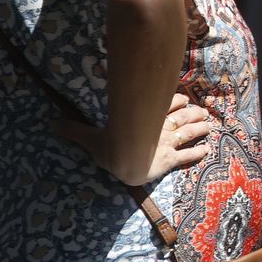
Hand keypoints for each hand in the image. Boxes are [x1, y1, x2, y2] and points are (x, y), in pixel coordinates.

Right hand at [54, 92, 212, 183]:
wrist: (125, 162)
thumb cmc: (110, 148)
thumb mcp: (92, 137)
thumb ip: (75, 130)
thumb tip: (52, 123)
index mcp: (146, 120)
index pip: (166, 105)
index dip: (177, 102)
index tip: (184, 99)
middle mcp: (161, 129)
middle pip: (183, 116)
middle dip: (195, 114)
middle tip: (204, 112)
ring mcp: (168, 144)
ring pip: (191, 132)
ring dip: (201, 128)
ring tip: (209, 126)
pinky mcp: (172, 160)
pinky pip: (189, 156)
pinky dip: (199, 153)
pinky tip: (207, 151)